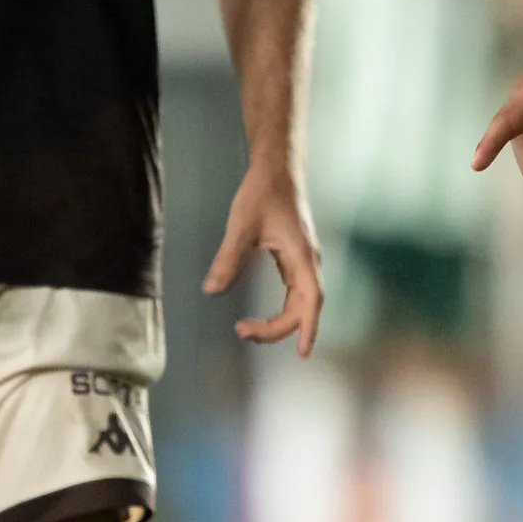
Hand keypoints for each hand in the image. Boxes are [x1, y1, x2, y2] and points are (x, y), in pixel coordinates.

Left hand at [205, 164, 324, 356]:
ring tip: (248, 328)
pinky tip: (268, 315)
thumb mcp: (241, 225)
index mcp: (302, 255)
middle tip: (243, 331)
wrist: (277, 168)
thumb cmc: (263, 192)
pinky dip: (285, 308)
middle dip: (278, 328)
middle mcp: (308, 260)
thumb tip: (212, 290)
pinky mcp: (296, 255)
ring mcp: (304, 258)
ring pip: (301, 300)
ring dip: (281, 320)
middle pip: (304, 306)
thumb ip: (228, 259)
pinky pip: (296, 290)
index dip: (308, 328)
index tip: (303, 353)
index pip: (311, 300)